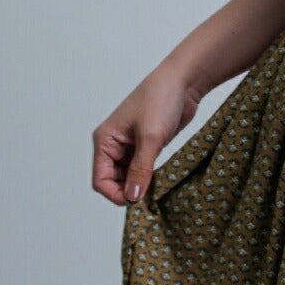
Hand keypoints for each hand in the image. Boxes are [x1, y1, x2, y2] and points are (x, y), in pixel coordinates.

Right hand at [91, 62, 204, 206]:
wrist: (183, 82)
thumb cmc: (161, 99)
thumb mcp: (151, 137)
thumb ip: (141, 169)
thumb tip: (132, 198)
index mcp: (105, 140)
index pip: (100, 179)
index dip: (115, 194)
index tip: (136, 201)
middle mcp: (114, 145)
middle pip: (113, 181)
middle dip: (128, 191)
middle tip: (150, 196)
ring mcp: (130, 146)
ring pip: (128, 177)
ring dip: (140, 185)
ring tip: (156, 188)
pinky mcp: (146, 147)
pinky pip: (142, 170)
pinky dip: (149, 178)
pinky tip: (160, 181)